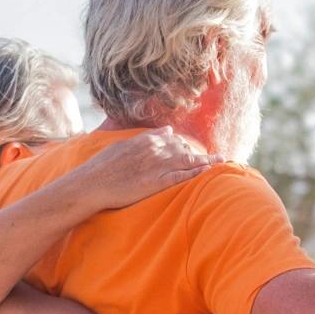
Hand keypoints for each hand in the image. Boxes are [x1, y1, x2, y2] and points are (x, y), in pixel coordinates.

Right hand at [68, 128, 223, 211]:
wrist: (92, 183)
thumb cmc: (103, 167)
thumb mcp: (124, 144)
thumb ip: (147, 137)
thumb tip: (167, 130)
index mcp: (147, 140)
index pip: (174, 140)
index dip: (186, 146)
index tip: (196, 150)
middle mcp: (156, 150)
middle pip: (185, 149)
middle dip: (199, 154)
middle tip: (214, 158)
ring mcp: (158, 166)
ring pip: (189, 161)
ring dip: (207, 161)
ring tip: (222, 161)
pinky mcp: (158, 182)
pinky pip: (183, 176)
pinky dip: (198, 173)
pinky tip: (210, 172)